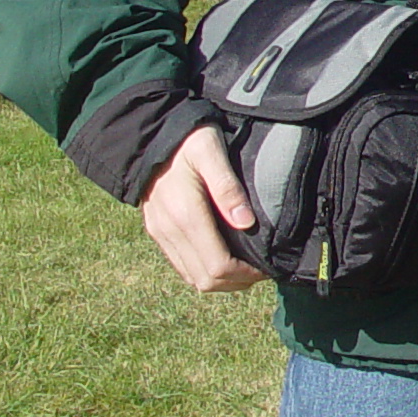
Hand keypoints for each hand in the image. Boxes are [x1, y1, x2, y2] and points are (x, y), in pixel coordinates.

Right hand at [140, 124, 267, 292]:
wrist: (150, 134)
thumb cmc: (188, 139)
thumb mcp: (211, 152)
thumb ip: (227, 187)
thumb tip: (246, 224)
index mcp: (185, 215)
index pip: (217, 266)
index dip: (245, 274)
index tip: (266, 266)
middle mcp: (169, 231)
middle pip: (205, 280)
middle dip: (236, 281)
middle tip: (261, 269)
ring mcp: (160, 234)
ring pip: (192, 278)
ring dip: (221, 280)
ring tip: (246, 266)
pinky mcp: (156, 232)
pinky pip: (181, 266)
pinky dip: (204, 270)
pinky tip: (224, 257)